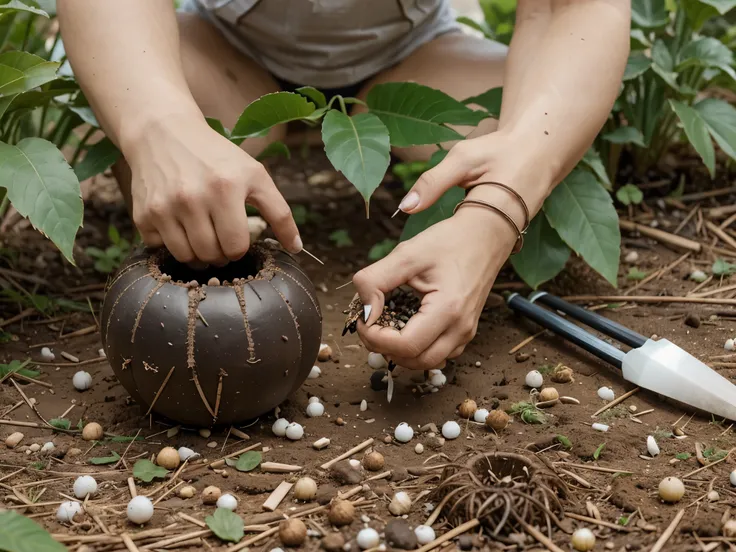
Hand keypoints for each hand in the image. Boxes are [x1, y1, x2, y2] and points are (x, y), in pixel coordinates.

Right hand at [125, 115, 300, 264]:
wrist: (163, 132)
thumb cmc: (216, 157)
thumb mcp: (255, 176)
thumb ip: (280, 212)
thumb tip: (297, 248)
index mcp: (225, 189)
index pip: (236, 247)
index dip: (239, 247)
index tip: (236, 236)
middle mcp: (191, 198)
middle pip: (211, 255)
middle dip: (219, 252)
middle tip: (219, 236)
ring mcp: (164, 207)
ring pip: (186, 257)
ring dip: (197, 253)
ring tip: (201, 234)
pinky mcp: (142, 214)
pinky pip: (160, 249)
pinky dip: (171, 243)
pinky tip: (177, 224)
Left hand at [353, 132, 544, 369]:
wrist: (487, 232)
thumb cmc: (450, 240)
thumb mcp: (407, 254)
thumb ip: (376, 281)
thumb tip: (363, 310)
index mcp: (448, 310)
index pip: (405, 347)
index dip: (376, 338)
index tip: (362, 318)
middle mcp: (461, 327)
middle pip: (416, 362)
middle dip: (385, 348)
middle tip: (369, 324)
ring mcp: (466, 331)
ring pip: (428, 362)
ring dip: (401, 351)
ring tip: (385, 324)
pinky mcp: (466, 329)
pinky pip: (438, 352)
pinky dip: (417, 347)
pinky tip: (404, 323)